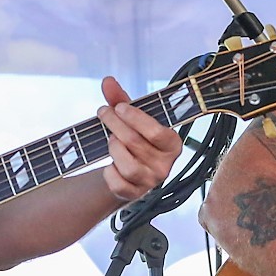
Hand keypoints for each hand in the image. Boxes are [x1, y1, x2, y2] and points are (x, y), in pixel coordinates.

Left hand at [96, 76, 183, 200]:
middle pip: (136, 143)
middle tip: (103, 112)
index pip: (156, 131)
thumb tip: (108, 80)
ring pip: (128, 166)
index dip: (135, 118)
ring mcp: (150, 181)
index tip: (118, 107)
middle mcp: (165, 165)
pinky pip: (118, 184)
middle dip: (115, 125)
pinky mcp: (134, 194)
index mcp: (172, 144)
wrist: (126, 171)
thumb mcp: (130, 119)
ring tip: (110, 140)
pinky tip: (108, 165)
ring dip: (114, 149)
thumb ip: (120, 100)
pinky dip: (109, 173)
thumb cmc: (133, 139)